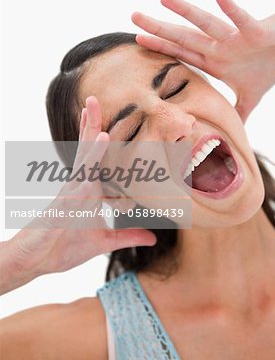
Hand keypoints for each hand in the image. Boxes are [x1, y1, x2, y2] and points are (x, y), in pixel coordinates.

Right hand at [1, 96, 155, 294]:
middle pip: (87, 150)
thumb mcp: (103, 242)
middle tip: (94, 98)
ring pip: (82, 162)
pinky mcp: (62, 206)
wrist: (36, 262)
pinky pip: (75, 186)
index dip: (104, 139)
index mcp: (89, 190)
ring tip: (98, 119)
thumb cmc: (64, 247)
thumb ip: (128, 236)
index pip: (100, 160)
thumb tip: (152, 237)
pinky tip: (94, 158)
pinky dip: (86, 172)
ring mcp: (70, 194)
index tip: (115, 119)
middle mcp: (80, 186)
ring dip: (90, 140)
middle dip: (92, 124)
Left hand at [132, 0, 274, 121]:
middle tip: (133, 16)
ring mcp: (235, 39)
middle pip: (184, 37)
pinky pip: (242, 21)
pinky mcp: (255, 32)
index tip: (137, 40)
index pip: (182, 53)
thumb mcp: (251, 94)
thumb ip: (239, 111)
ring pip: (206, 24)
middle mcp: (219, 47)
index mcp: (216, 61)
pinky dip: (232, 10)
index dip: (161, 47)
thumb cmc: (269, 63)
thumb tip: (234, 132)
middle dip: (160, 28)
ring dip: (186, 12)